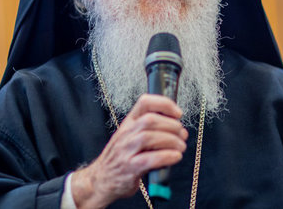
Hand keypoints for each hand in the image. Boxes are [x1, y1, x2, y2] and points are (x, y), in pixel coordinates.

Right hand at [71, 94, 188, 208]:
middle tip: (182, 135)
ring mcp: (126, 150)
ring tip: (180, 147)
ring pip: (150, 137)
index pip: (145, 102)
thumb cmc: (121, 158)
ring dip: (171, 141)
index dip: (164, 104)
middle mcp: (126, 133)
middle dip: (172, 126)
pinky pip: (150, 159)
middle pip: (150, 120)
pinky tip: (175, 157)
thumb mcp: (131, 137)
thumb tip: (180, 131)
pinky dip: (167, 156)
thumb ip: (153, 131)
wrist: (101, 179)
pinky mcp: (129, 167)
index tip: (178, 113)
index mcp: (129, 122)